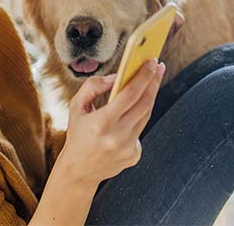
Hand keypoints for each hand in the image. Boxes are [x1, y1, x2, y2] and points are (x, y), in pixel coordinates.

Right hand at [57, 58, 165, 186]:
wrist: (78, 171)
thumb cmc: (77, 134)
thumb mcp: (76, 107)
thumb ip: (93, 87)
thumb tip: (116, 77)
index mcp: (101, 123)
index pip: (130, 94)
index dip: (143, 76)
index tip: (152, 62)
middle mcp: (117, 136)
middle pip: (144, 103)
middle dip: (153, 82)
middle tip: (157, 66)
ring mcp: (128, 148)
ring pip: (146, 115)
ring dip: (150, 97)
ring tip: (152, 82)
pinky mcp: (134, 155)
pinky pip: (140, 130)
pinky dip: (138, 118)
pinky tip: (133, 112)